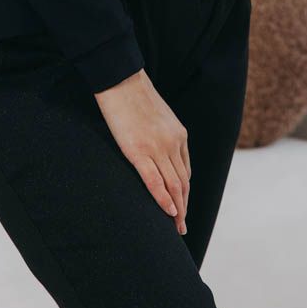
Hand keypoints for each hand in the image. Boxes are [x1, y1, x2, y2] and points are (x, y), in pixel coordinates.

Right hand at [94, 67, 189, 235]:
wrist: (121, 80)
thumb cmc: (133, 96)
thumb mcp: (157, 115)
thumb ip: (162, 134)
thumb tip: (158, 148)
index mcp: (179, 134)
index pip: (185, 170)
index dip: (184, 192)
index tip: (182, 206)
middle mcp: (173, 142)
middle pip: (183, 182)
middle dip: (184, 206)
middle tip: (182, 226)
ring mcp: (157, 148)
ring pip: (174, 186)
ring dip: (177, 209)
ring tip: (177, 227)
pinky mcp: (139, 151)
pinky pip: (155, 181)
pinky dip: (163, 200)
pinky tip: (168, 213)